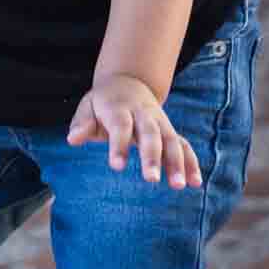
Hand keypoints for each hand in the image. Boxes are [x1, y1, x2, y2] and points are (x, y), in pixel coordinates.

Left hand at [66, 74, 202, 189]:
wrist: (128, 83)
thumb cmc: (103, 103)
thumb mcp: (88, 106)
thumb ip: (82, 123)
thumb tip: (72, 139)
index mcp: (120, 108)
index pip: (120, 126)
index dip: (119, 145)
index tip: (117, 166)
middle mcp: (143, 114)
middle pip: (150, 134)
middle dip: (152, 156)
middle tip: (150, 179)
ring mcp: (160, 122)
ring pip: (171, 140)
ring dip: (177, 163)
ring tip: (178, 185)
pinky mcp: (170, 131)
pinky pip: (184, 145)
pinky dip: (191, 163)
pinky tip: (195, 183)